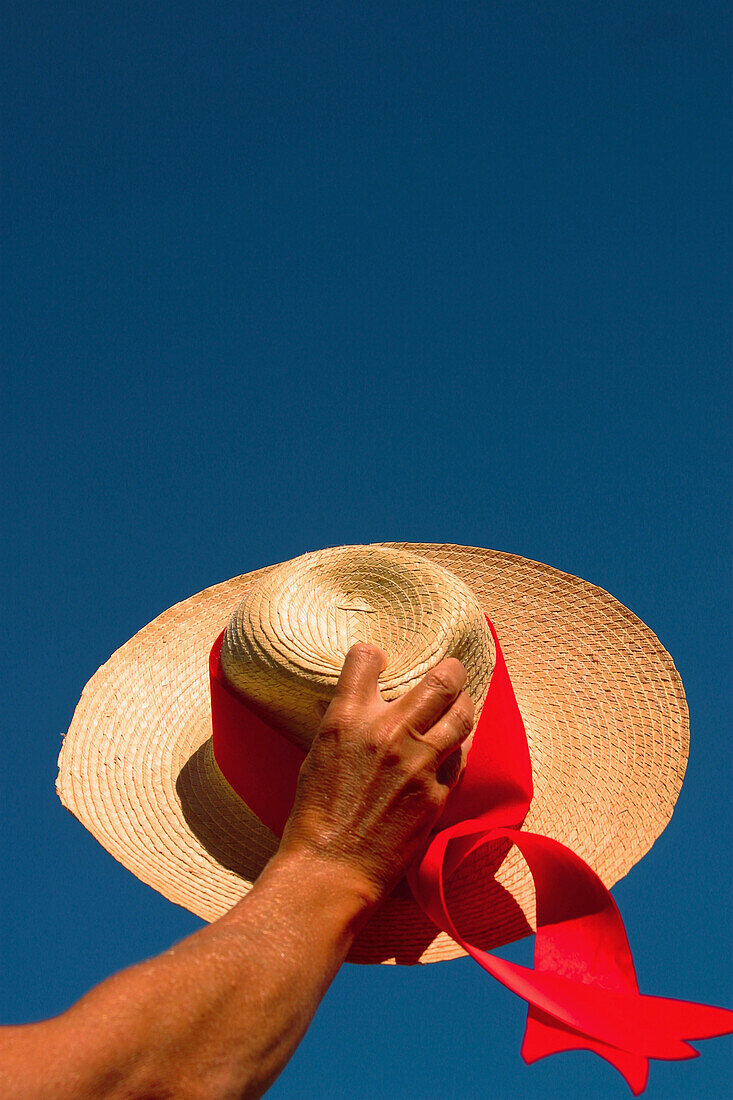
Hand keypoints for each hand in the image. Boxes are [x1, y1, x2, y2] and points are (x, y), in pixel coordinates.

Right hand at [279, 642, 474, 904]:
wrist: (331, 868)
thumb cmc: (314, 815)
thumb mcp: (318, 754)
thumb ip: (345, 725)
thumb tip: (362, 708)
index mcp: (347, 718)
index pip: (366, 658)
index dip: (374, 656)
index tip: (380, 662)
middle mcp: (387, 732)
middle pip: (441, 679)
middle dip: (451, 671)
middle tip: (451, 673)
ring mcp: (417, 762)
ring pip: (463, 715)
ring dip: (463, 707)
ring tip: (459, 707)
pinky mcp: (437, 793)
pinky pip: (459, 758)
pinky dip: (455, 752)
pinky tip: (448, 753)